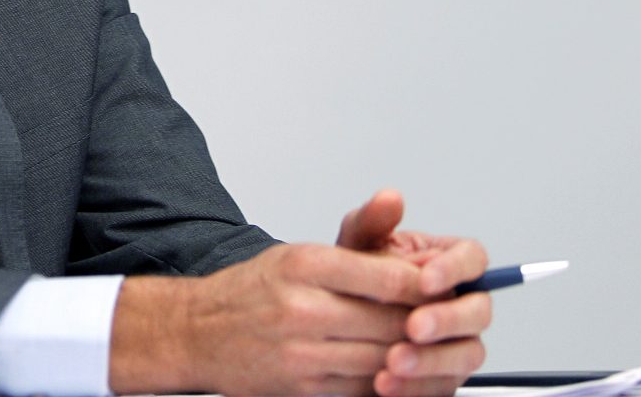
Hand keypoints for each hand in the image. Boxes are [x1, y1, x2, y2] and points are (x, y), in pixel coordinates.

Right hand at [110, 242, 423, 395]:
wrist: (199, 331)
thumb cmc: (250, 291)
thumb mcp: (296, 255)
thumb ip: (357, 260)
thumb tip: (416, 270)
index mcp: (305, 265)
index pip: (389, 278)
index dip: (426, 286)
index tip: (441, 286)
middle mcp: (304, 308)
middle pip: (393, 322)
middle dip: (424, 323)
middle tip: (441, 317)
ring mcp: (304, 353)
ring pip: (385, 359)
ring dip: (410, 355)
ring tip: (419, 343)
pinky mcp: (305, 388)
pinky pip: (364, 387)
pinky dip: (385, 379)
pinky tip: (390, 367)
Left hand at [337, 189, 491, 396]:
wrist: (328, 322)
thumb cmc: (352, 278)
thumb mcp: (354, 245)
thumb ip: (371, 221)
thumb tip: (390, 198)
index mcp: (446, 264)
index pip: (473, 259)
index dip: (455, 269)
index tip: (426, 280)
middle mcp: (458, 304)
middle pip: (479, 311)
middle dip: (447, 320)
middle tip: (413, 326)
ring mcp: (454, 343)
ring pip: (467, 354)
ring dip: (432, 360)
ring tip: (393, 360)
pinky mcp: (441, 377)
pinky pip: (442, 387)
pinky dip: (415, 388)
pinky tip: (385, 383)